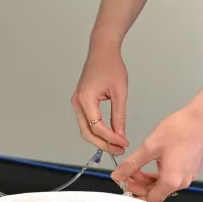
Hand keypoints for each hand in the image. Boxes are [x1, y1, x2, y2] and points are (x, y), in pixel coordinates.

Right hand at [71, 40, 129, 155]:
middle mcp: (77, 102)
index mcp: (85, 99)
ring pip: (85, 128)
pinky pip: (86, 121)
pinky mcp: (81, 101)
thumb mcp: (119, 92)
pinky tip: (110, 134)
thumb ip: (119, 115)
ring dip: (99, 139)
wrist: (102, 50)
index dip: (111, 138)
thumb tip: (120, 135)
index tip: (125, 143)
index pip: (97, 127)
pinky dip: (96, 130)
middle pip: (86, 132)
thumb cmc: (111, 66)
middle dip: (103, 144)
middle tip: (120, 150)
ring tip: (116, 144)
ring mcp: (77, 102)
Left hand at [111, 106, 202, 201]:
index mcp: (172, 181)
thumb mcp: (149, 148)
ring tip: (134, 168)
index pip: (151, 199)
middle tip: (124, 174)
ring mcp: (188, 176)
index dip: (134, 194)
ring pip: (163, 184)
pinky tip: (149, 164)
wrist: (199, 119)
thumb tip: (117, 176)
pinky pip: (171, 177)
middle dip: (139, 185)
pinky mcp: (191, 169)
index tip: (122, 184)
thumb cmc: (175, 132)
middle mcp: (182, 183)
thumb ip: (132, 164)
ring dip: (147, 179)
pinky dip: (158, 174)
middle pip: (157, 192)